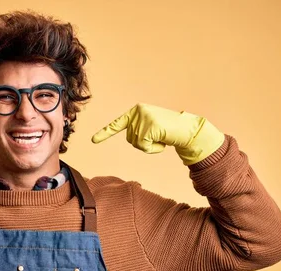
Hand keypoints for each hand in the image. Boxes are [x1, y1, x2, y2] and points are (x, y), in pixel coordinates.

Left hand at [91, 103, 223, 164]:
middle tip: (158, 136)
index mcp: (136, 111)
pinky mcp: (149, 127)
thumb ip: (139, 130)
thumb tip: (133, 139)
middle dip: (143, 143)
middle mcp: (137, 112)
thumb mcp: (151, 126)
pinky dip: (154, 149)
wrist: (187, 129)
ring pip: (137, 144)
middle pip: (130, 139)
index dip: (105, 133)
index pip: (117, 124)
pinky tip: (163, 141)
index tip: (93, 141)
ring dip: (150, 146)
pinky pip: (144, 147)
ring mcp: (143, 119)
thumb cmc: (170, 130)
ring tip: (161, 137)